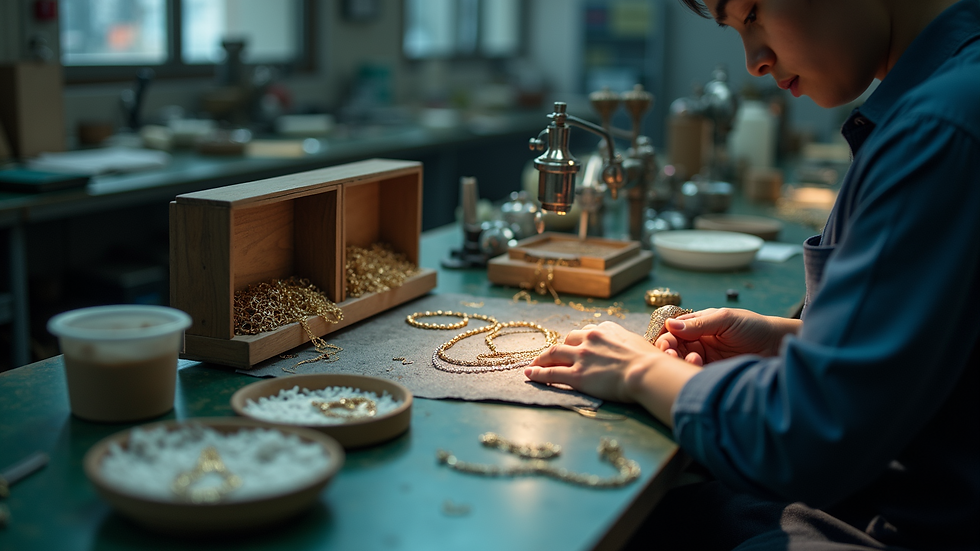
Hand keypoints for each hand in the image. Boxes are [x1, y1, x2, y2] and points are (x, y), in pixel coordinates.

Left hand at [525, 321, 701, 425]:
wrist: (647, 372)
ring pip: (553, 353)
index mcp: (607, 329)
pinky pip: (550, 373)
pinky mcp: (577, 375)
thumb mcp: (640, 344)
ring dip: (542, 358)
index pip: (587, 331)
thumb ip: (628, 344)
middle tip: (552, 355)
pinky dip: (537, 373)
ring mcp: (582, 356)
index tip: (575, 345)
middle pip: (567, 339)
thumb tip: (633, 351)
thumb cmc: (652, 362)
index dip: (579, 340)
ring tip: (534, 363)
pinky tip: (529, 374)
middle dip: (560, 347)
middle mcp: (591, 338)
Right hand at [655, 308, 799, 364]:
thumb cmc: (753, 326)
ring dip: (679, 362)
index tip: (666, 343)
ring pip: (681, 362)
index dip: (666, 337)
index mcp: (697, 326)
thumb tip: (670, 325)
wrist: (777, 345)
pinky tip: (698, 367)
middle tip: (672, 354)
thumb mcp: (725, 319)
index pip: (672, 332)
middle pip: (673, 348)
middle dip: (668, 351)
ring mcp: (704, 359)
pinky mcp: (711, 373)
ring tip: (693, 359)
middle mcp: (697, 342)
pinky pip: (694, 375)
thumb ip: (699, 323)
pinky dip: (691, 372)